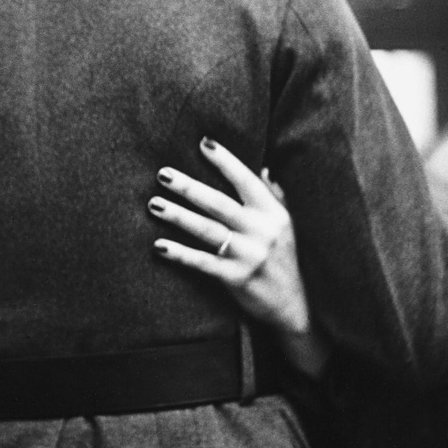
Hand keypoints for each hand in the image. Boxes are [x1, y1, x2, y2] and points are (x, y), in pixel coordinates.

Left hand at [149, 138, 327, 375]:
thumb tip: (261, 166)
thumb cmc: (283, 257)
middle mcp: (262, 231)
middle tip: (163, 174)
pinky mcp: (236, 278)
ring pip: (207, 230)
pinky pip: (203, 263)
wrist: (293, 304)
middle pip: (219, 203)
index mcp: (273, 213)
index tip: (203, 142)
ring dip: (178, 216)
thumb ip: (273, 195)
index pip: (246, 180)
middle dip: (189, 187)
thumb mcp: (285, 223)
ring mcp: (248, 255)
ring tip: (154, 204)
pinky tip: (159, 246)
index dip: (225, 161)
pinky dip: (180, 254)